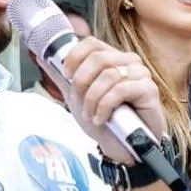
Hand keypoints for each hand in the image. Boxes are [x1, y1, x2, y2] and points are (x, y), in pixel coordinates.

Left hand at [52, 36, 167, 163]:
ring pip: (109, 75)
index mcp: (113, 58)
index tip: (66, 75)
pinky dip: (105, 106)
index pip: (91, 43)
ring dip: (93, 99)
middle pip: (98, 58)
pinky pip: (121, 89)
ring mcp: (141, 74)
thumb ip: (61, 77)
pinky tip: (102, 118)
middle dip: (82, 82)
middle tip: (79, 101)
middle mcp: (129, 61)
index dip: (74, 56)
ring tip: (91, 114)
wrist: (122, 147)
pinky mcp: (149, 89)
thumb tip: (41, 56)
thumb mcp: (77, 97)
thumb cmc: (105, 120)